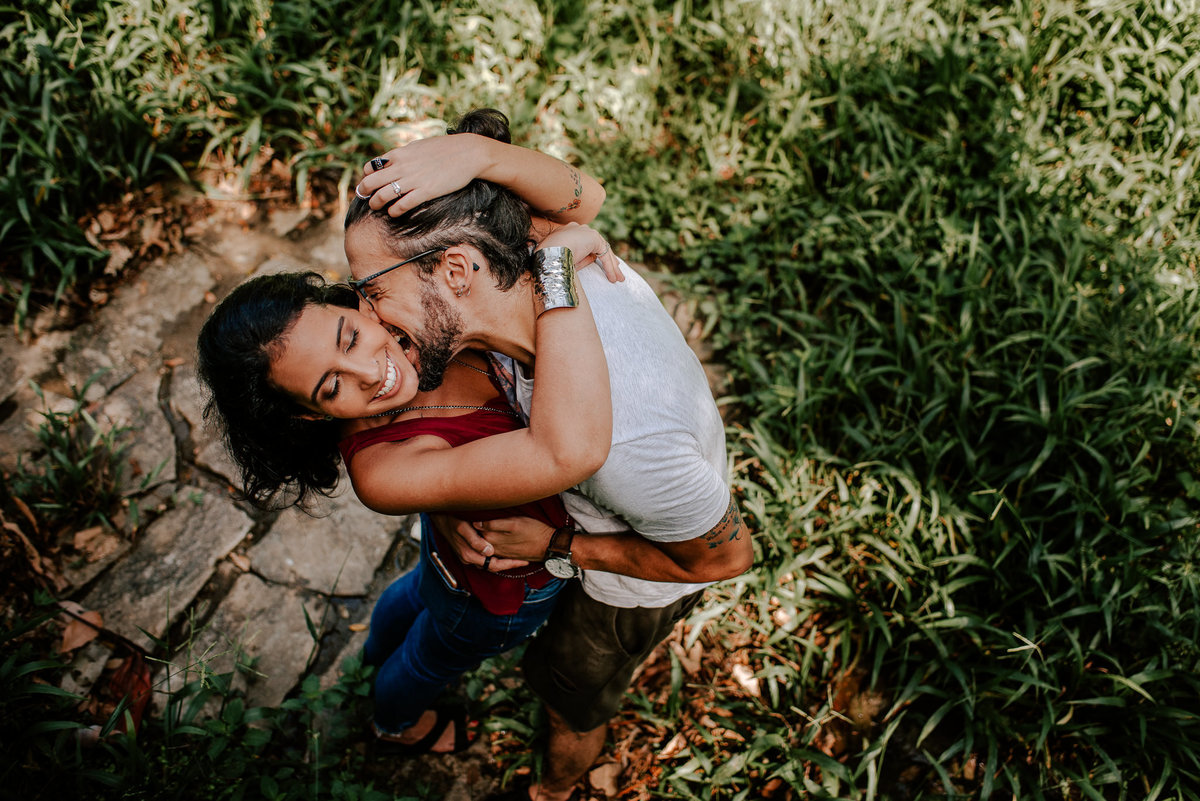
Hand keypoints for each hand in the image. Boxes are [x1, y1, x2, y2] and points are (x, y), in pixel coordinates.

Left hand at [355, 134, 491, 216]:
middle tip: (365, 198)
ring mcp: (413, 180)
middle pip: (371, 182)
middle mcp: (402, 167)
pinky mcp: (426, 192)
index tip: (369, 184)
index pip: (370, 167)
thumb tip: (392, 161)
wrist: (468, 153)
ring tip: (376, 207)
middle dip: (364, 192)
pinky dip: (394, 211)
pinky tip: (394, 212)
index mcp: (399, 154)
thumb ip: (403, 155)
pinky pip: (402, 205)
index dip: (366, 177)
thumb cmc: (444, 149)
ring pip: (383, 195)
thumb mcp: (418, 146)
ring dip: (376, 204)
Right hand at [427, 514, 528, 571]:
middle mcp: (469, 558)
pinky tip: (503, 552)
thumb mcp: (462, 527)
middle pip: (494, 567)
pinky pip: (484, 559)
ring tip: (518, 557)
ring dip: (503, 562)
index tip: (524, 560)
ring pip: (489, 564)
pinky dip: (495, 557)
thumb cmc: (451, 519)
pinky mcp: (468, 550)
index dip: (510, 564)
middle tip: (526, 560)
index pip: (494, 565)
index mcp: (469, 555)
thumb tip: (489, 552)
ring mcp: (468, 555)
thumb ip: (475, 540)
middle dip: (510, 564)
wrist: (438, 516)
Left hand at [474, 516, 556, 561]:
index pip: (473, 527)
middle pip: (476, 536)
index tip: (470, 508)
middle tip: (472, 513)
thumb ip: (493, 524)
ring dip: (480, 535)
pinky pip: (491, 549)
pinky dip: (487, 542)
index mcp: (492, 537)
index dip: (470, 517)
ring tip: (480, 522)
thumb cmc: (534, 530)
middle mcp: (492, 546)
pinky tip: (491, 534)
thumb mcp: (514, 522)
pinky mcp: (505, 554)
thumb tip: (476, 522)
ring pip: (483, 542)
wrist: (548, 545)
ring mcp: (498, 551)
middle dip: (473, 527)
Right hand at [537, 222, 623, 282]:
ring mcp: (586, 231)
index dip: (594, 253)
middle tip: (616, 268)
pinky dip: (609, 267)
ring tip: (618, 279)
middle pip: (598, 245)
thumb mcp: (565, 259)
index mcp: (568, 232)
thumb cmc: (551, 259)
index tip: (600, 262)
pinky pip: (604, 254)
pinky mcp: (593, 237)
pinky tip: (613, 278)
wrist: (548, 253)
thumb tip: (593, 259)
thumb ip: (579, 257)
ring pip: (603, 250)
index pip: (586, 242)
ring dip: (612, 266)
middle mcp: (578, 229)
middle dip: (608, 259)